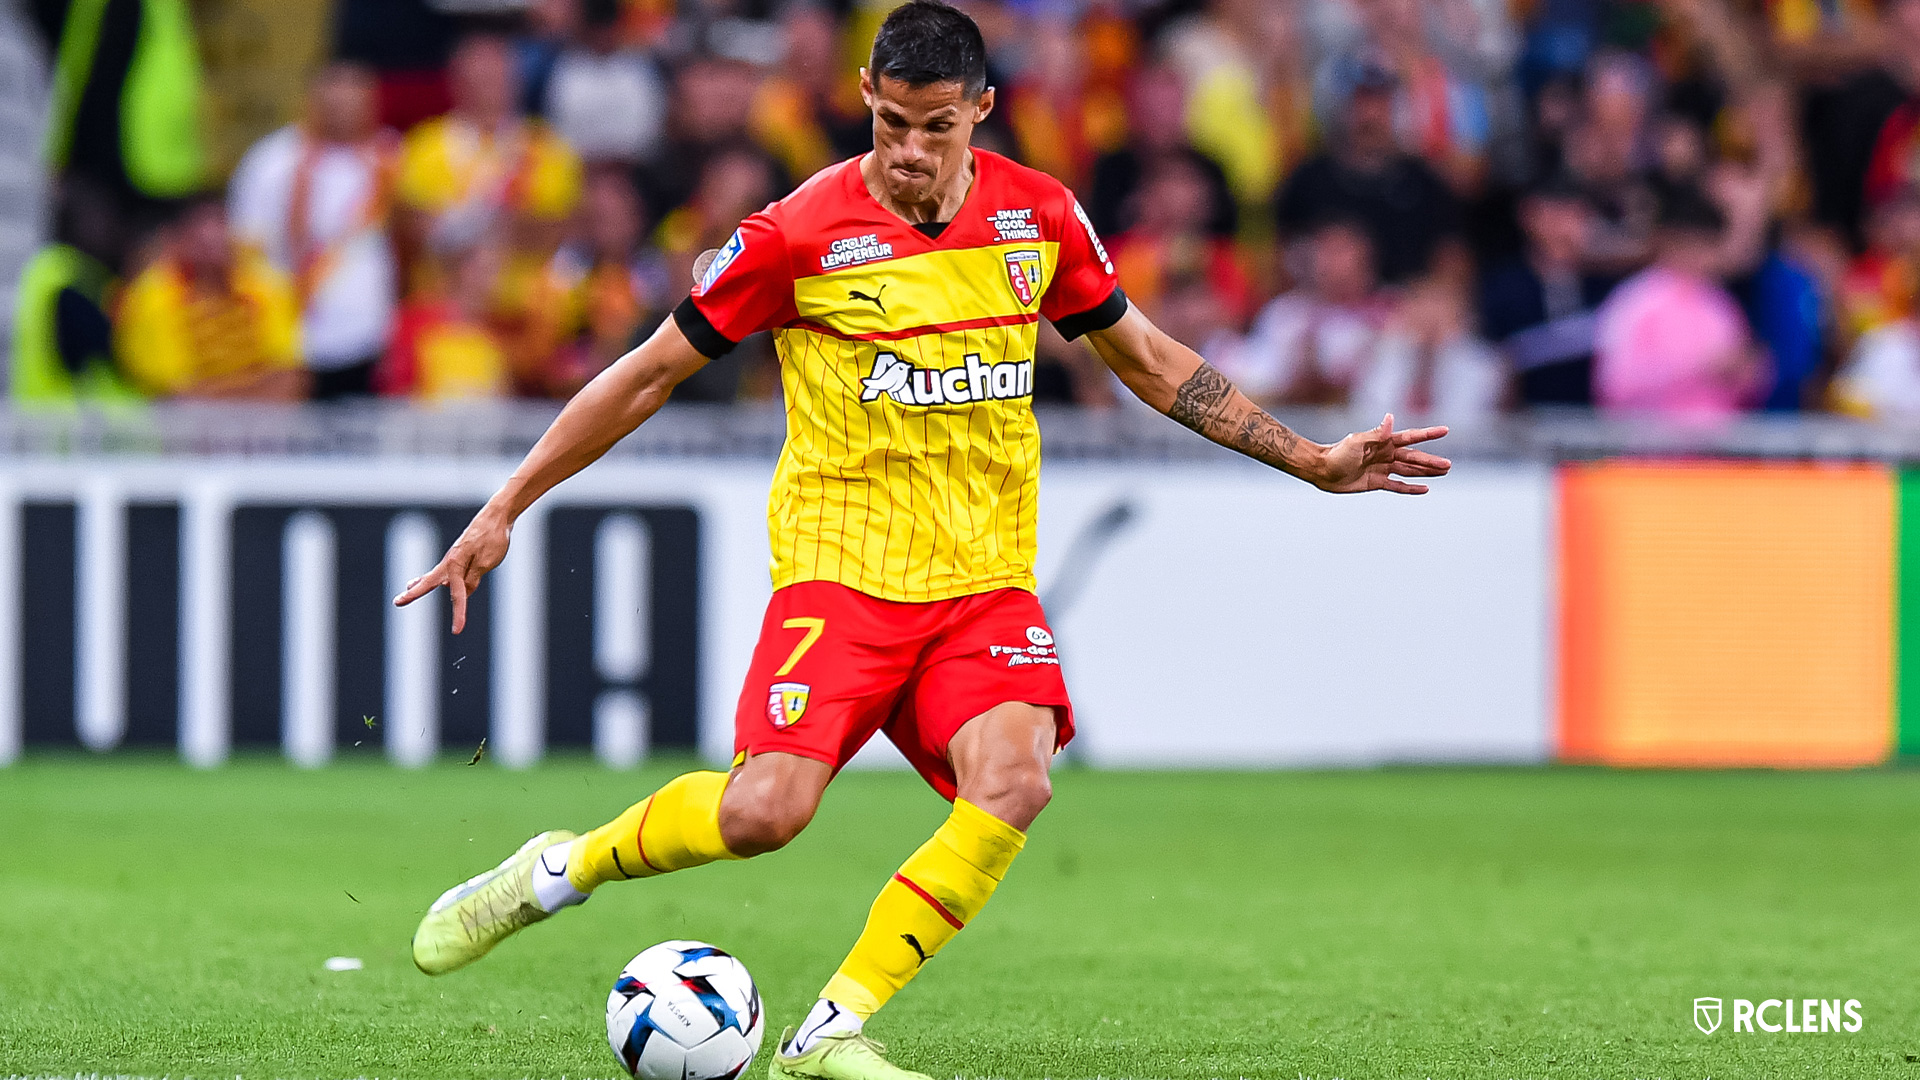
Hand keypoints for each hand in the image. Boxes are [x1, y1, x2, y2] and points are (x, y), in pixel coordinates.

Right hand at [392, 508, 511, 632]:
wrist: (496, 515)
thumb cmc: (493, 537)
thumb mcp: (487, 561)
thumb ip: (473, 577)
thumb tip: (464, 591)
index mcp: (456, 564)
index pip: (458, 594)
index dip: (458, 613)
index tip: (457, 631)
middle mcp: (450, 561)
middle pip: (429, 582)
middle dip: (414, 593)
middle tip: (397, 602)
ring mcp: (453, 558)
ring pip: (433, 575)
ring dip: (419, 585)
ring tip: (406, 592)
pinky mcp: (459, 555)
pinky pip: (443, 571)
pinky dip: (431, 577)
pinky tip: (426, 579)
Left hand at [1313, 414, 1451, 494]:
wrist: (1322, 470)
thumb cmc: (1338, 453)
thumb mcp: (1357, 442)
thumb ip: (1377, 433)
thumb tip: (1391, 417)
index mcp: (1383, 441)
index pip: (1410, 437)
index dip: (1428, 434)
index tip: (1445, 431)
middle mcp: (1385, 454)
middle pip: (1413, 458)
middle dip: (1430, 461)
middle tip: (1449, 465)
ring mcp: (1382, 468)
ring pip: (1409, 471)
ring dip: (1425, 472)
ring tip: (1443, 472)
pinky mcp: (1376, 483)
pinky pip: (1397, 486)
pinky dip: (1411, 488)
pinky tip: (1425, 489)